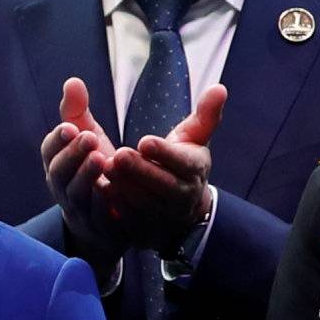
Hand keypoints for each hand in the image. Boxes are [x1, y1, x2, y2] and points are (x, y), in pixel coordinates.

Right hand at [41, 76, 122, 271]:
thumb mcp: (87, 137)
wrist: (107, 219)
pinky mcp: (101, 228)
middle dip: (72, 155)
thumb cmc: (93, 170)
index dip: (57, 140)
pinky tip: (118, 190)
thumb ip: (78, 112)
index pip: (49, 152)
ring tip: (102, 159)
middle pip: (60, 174)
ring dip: (87, 177)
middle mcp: (63, 189)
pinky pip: (100, 218)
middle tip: (89, 137)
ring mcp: (80, 211)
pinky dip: (107, 205)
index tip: (71, 126)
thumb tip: (72, 81)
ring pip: (77, 196)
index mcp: (57, 165)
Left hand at [103, 82, 226, 255]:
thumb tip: (220, 88)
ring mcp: (166, 216)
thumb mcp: (192, 137)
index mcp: (195, 170)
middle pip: (163, 185)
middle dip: (139, 171)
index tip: (144, 141)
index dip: (165, 152)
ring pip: (144, 203)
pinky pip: (130, 220)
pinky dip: (115, 206)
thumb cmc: (182, 162)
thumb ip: (204, 114)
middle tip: (118, 155)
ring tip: (105, 168)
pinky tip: (100, 189)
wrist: (178, 208)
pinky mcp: (148, 231)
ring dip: (124, 187)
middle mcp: (184, 196)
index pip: (184, 162)